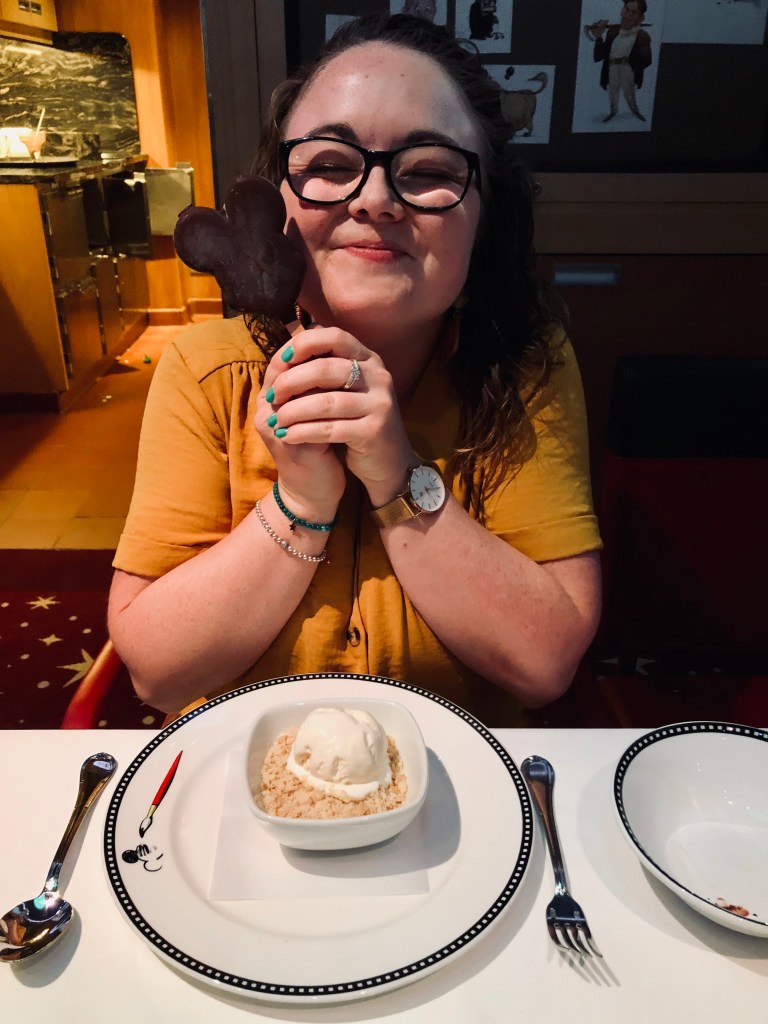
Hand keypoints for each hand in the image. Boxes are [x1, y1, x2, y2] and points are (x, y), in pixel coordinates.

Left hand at [256, 327, 415, 513]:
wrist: (388, 462)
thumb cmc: (357, 422)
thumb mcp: (345, 390)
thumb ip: (323, 370)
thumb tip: (282, 356)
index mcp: (369, 360)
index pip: (335, 337)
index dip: (305, 344)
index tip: (281, 361)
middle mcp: (378, 377)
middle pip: (326, 369)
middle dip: (291, 382)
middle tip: (271, 396)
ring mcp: (379, 404)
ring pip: (326, 402)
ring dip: (293, 411)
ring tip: (276, 421)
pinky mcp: (374, 432)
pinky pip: (330, 428)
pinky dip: (303, 432)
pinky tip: (287, 436)